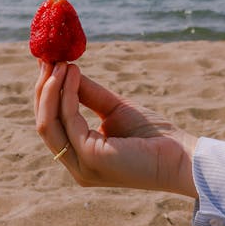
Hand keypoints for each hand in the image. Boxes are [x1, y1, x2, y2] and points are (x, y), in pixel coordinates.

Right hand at [34, 61, 197, 198]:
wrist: (182, 157)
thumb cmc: (154, 136)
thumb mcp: (114, 109)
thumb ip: (87, 94)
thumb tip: (65, 70)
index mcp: (80, 158)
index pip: (50, 125)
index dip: (45, 94)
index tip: (48, 64)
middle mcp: (76, 166)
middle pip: (44, 124)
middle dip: (43, 89)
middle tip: (47, 59)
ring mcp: (81, 165)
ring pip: (47, 123)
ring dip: (50, 90)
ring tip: (60, 63)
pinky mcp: (91, 158)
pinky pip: (69, 120)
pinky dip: (67, 94)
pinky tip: (74, 74)